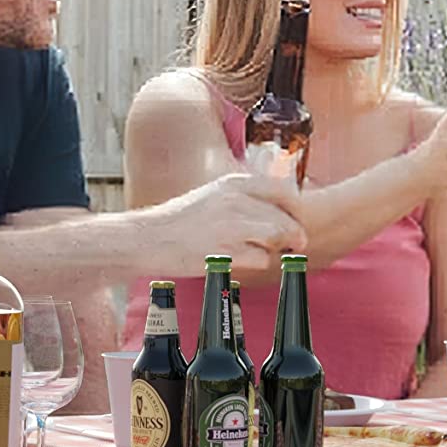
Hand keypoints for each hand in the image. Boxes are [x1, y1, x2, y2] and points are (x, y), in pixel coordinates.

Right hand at [164, 170, 304, 279]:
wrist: (149, 238)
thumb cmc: (179, 220)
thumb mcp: (213, 195)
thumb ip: (242, 197)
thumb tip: (276, 209)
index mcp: (234, 183)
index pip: (284, 191)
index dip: (296, 209)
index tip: (296, 219)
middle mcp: (235, 200)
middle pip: (284, 217)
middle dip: (295, 233)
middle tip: (296, 243)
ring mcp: (231, 226)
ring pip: (278, 236)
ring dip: (281, 247)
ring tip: (275, 252)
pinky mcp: (226, 251)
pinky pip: (261, 258)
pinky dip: (259, 263)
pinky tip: (245, 261)